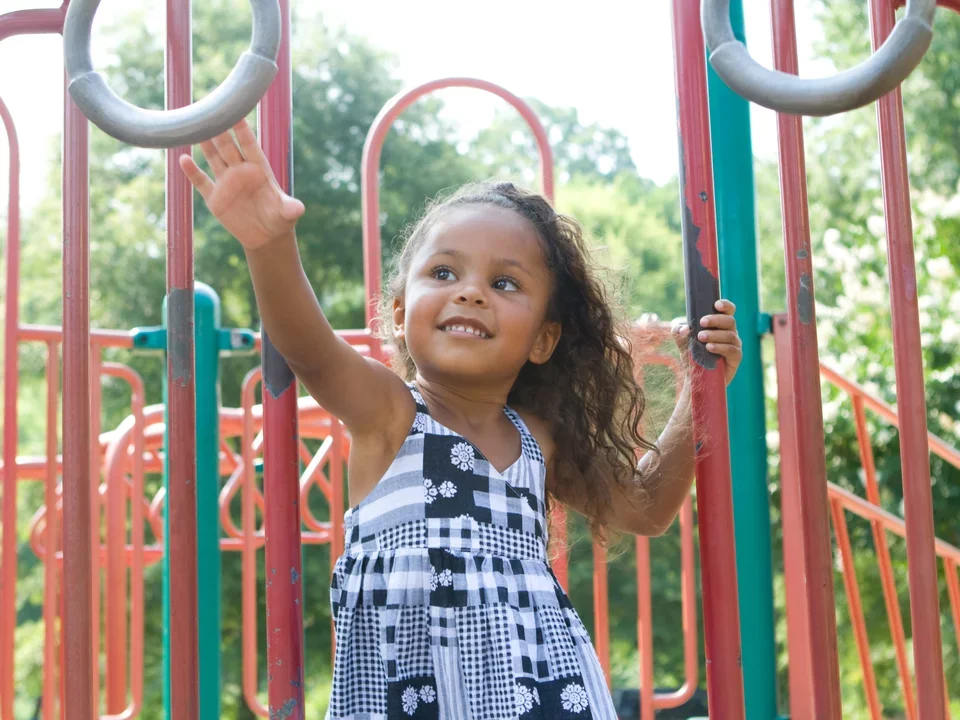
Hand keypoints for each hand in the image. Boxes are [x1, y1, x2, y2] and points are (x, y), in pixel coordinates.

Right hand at [179, 119, 304, 249]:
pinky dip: (192, 172)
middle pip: (229, 148)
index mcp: (259, 170)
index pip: (250, 145)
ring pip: (214, 158)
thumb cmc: (280, 219)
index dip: (243, 131)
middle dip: (220, 131)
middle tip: (210, 112)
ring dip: (205, 145)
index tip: (236, 113)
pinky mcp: (216, 198)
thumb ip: (291, 208)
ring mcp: (227, 183)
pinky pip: (201, 182)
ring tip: (195, 127)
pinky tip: (183, 159)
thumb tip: (299, 209)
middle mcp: (241, 171)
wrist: (266, 236)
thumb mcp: (287, 214)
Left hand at [672, 299, 742, 384]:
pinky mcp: (735, 359)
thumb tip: (685, 328)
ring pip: (730, 335)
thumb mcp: (682, 341)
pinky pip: (732, 350)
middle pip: (730, 321)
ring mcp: (735, 346)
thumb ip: (678, 332)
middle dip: (716, 320)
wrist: (695, 377)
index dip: (726, 305)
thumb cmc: (692, 355)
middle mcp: (730, 333)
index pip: (728, 311)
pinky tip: (709, 348)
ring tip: (701, 338)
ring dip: (715, 334)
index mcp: (720, 325)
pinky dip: (720, 347)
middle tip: (702, 322)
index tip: (716, 304)